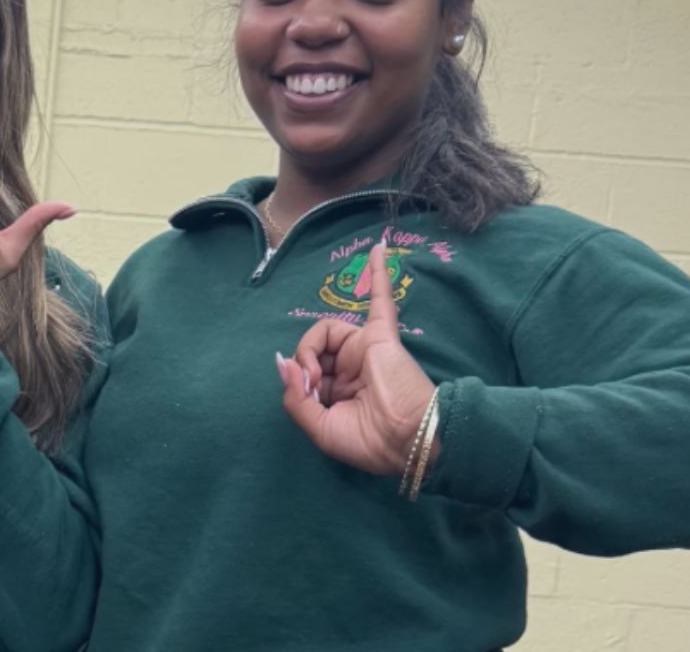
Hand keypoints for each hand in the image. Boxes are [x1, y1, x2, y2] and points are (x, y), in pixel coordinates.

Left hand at [275, 241, 436, 476]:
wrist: (409, 440)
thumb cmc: (368, 441)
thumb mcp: (320, 429)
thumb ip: (295, 397)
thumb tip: (281, 361)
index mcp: (336, 394)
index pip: (304, 375)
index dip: (297, 383)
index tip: (303, 396)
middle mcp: (347, 370)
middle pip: (310, 351)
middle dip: (302, 366)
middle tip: (309, 384)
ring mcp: (363, 350)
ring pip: (325, 332)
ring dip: (311, 347)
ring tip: (315, 370)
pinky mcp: (380, 337)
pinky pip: (380, 300)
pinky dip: (378, 274)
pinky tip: (378, 249)